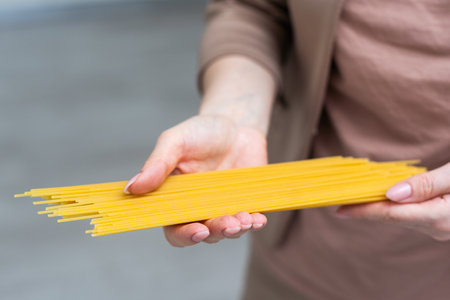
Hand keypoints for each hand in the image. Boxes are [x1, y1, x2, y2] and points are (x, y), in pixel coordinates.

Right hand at [124, 115, 267, 246]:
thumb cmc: (200, 132)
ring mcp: (223, 207)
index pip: (174, 228)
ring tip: (245, 219)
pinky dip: (254, 223)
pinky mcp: (246, 204)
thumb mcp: (175, 141)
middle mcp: (199, 208)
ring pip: (227, 231)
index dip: (184, 235)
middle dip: (216, 232)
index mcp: (175, 199)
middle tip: (226, 223)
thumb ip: (157, 164)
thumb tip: (131, 188)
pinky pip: (250, 221)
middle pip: (204, 234)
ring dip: (236, 229)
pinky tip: (258, 219)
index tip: (197, 230)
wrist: (235, 124)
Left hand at [336, 162, 449, 240]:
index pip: (390, 214)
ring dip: (379, 205)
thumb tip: (391, 194)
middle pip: (392, 215)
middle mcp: (438, 228)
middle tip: (340, 197)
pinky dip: (394, 204)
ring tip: (356, 194)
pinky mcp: (442, 222)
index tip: (339, 210)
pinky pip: (411, 214)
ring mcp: (440, 228)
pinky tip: (383, 195)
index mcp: (440, 217)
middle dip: (366, 206)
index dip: (363, 211)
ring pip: (401, 215)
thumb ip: (426, 184)